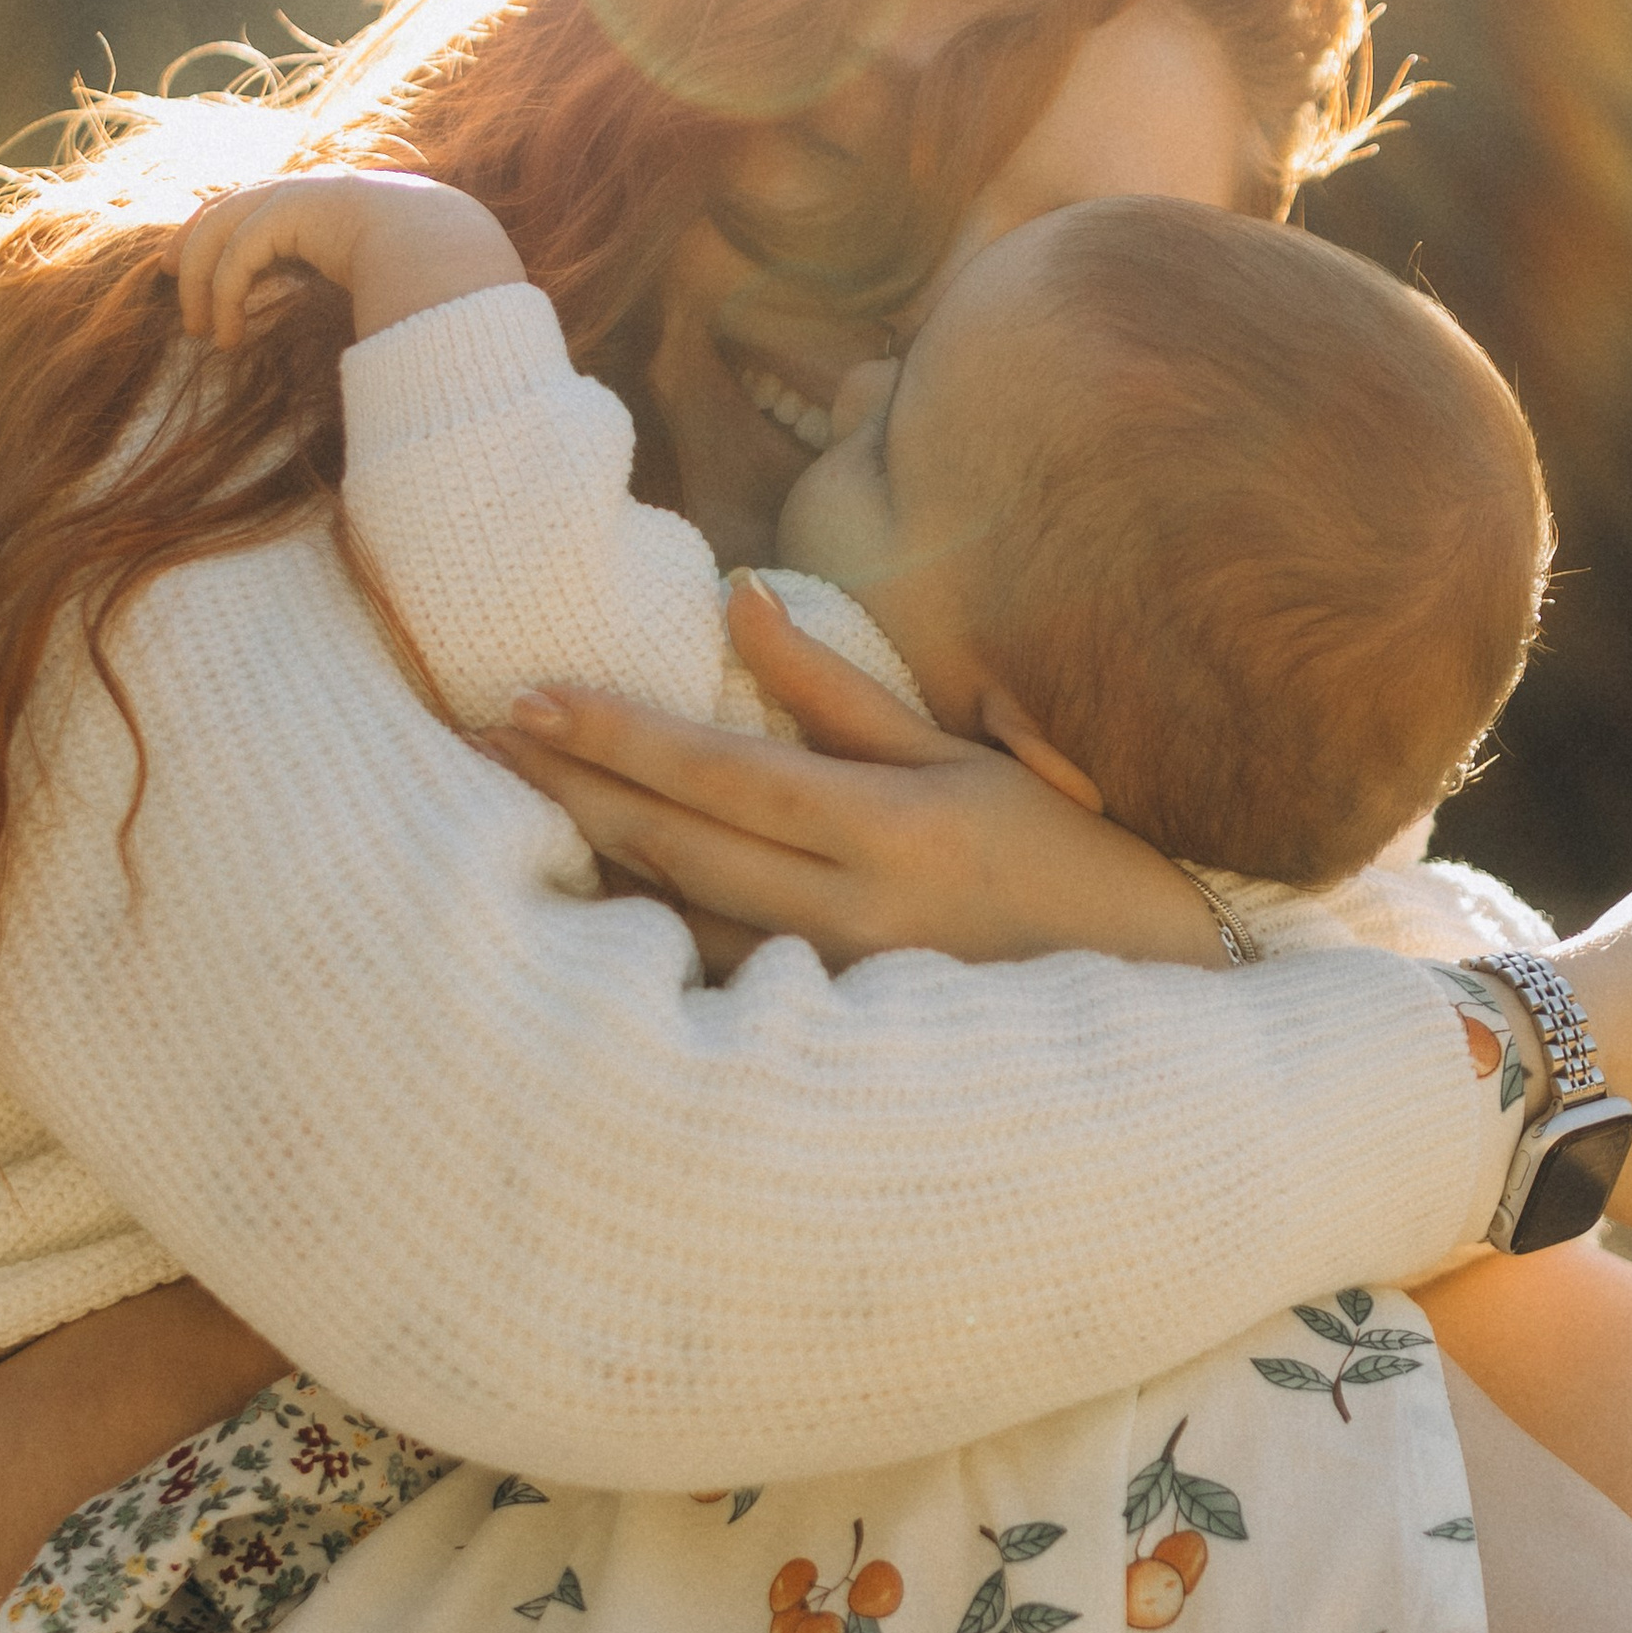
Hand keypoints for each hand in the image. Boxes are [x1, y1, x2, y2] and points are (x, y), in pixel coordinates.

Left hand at [174, 168, 524, 347]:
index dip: (224, 230)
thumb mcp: (385, 281)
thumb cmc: (433, 278)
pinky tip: (228, 335)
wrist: (455, 252)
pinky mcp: (292, 208)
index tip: (199, 264)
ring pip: (223, 229)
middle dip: (193, 238)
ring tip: (200, 330)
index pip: (261, 206)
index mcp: (334, 202)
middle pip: (229, 205)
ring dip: (201, 281)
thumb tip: (366, 331)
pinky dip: (223, 295)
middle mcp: (313, 189)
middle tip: (170, 274)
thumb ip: (360, 286)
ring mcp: (302, 192)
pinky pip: (238, 253)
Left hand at [479, 577, 1234, 972]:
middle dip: (566, 787)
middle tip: (475, 738)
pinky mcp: (829, 1032)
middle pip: (671, 845)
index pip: (715, 773)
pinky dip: (644, 926)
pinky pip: (713, 973)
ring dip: (587, 858)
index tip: (527, 697)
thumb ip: (836, 689)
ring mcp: (834, 985)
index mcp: (886, 830)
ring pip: (676, 918)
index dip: (612, 735)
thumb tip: (740, 600)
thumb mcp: (956, 754)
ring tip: (506, 803)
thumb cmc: (1061, 854)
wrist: (1156, 993)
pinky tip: (582, 891)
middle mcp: (849, 914)